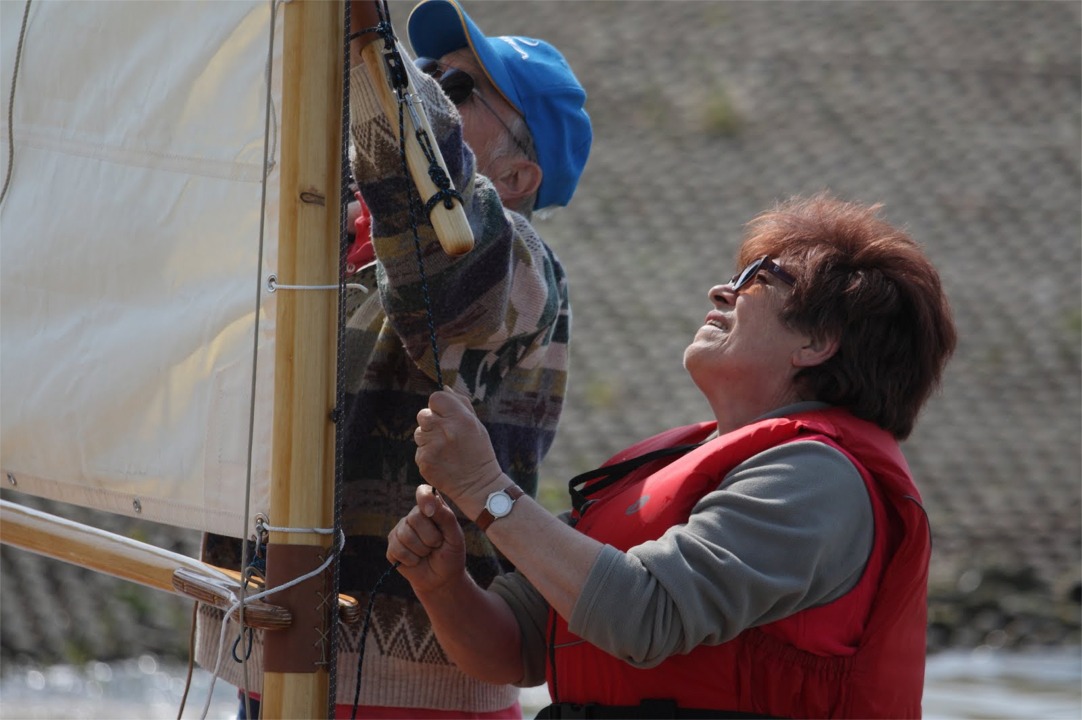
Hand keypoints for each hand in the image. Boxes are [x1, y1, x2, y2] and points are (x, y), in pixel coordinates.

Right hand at [386, 485, 465, 592]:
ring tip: (427, 553)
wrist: (442, 579)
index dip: (424, 499)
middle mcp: (414, 516)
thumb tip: (427, 504)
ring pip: (405, 535)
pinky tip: (416, 561)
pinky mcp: (392, 547)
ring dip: (422, 550)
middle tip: (437, 545)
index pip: (424, 492)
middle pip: (415, 518)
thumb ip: (445, 516)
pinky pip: (397, 550)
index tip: (430, 513)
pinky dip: (411, 559)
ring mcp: (401, 530)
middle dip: (430, 537)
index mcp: (431, 508)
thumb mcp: (455, 535)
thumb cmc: (451, 553)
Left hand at [414, 390, 504, 504]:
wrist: (478, 485)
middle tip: (446, 435)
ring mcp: (433, 447)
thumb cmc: (479, 451)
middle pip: (423, 414)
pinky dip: (427, 453)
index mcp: (460, 418)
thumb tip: (445, 388)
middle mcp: (445, 430)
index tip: (445, 414)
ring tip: (445, 449)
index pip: (436, 398)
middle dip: (432, 422)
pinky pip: (419, 449)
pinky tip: (441, 460)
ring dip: (428, 438)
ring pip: (419, 432)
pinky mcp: (424, 461)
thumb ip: (461, 404)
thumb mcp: (476, 425)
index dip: (439, 405)